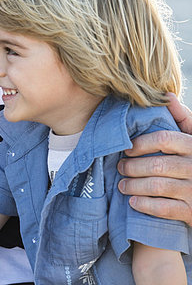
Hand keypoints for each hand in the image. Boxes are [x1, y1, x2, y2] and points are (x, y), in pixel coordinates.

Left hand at [118, 93, 191, 224]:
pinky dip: (144, 204)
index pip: (164, 139)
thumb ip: (183, 118)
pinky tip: (134, 201)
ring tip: (122, 185)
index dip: (141, 144)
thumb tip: (166, 96)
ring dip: (133, 185)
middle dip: (132, 167)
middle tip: (120, 167)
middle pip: (156, 164)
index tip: (127, 149)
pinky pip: (163, 208)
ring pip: (156, 186)